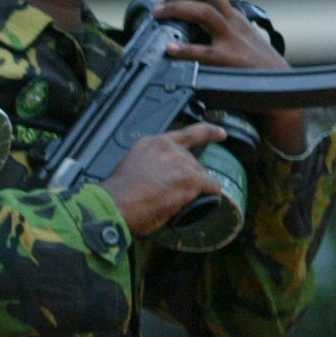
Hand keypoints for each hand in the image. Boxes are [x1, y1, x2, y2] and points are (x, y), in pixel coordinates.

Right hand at [99, 121, 226, 236]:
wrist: (114, 204)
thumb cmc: (116, 196)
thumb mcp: (130, 168)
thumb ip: (148, 165)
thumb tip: (159, 180)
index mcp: (152, 144)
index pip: (187, 133)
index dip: (208, 132)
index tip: (220, 134)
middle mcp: (169, 148)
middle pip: (193, 162)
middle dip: (188, 178)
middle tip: (172, 195)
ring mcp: (181, 163)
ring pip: (201, 176)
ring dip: (194, 190)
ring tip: (175, 203)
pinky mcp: (191, 180)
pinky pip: (212, 188)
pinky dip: (210, 197)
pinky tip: (205, 204)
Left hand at [155, 0, 306, 153]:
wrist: (283, 90)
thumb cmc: (259, 69)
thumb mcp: (243, 42)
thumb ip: (220, 34)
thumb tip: (188, 34)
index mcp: (235, 19)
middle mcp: (234, 24)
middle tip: (158, 4)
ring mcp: (233, 41)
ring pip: (204, 13)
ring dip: (177, 9)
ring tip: (159, 15)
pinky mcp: (231, 61)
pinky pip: (204, 53)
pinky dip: (185, 50)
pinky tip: (170, 49)